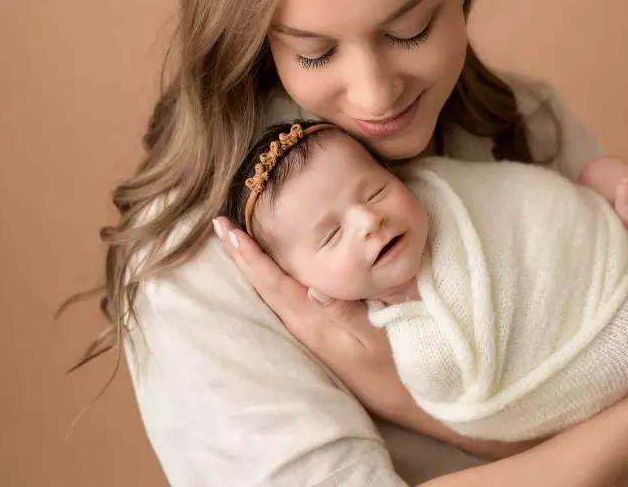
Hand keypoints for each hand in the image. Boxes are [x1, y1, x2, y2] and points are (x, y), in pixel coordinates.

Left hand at [212, 217, 417, 424]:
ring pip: (273, 292)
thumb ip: (346, 313)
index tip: (227, 229)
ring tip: (235, 241)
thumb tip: (314, 287)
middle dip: (242, 256)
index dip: (250, 256)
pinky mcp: (322, 335)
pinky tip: (272, 271)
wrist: (409, 401)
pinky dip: (273, 279)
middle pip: (265, 286)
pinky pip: (288, 300)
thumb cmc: (397, 366)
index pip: (273, 283)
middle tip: (219, 225)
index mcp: (313, 322)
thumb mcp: (376, 338)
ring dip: (254, 266)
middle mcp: (305, 326)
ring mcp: (312, 332)